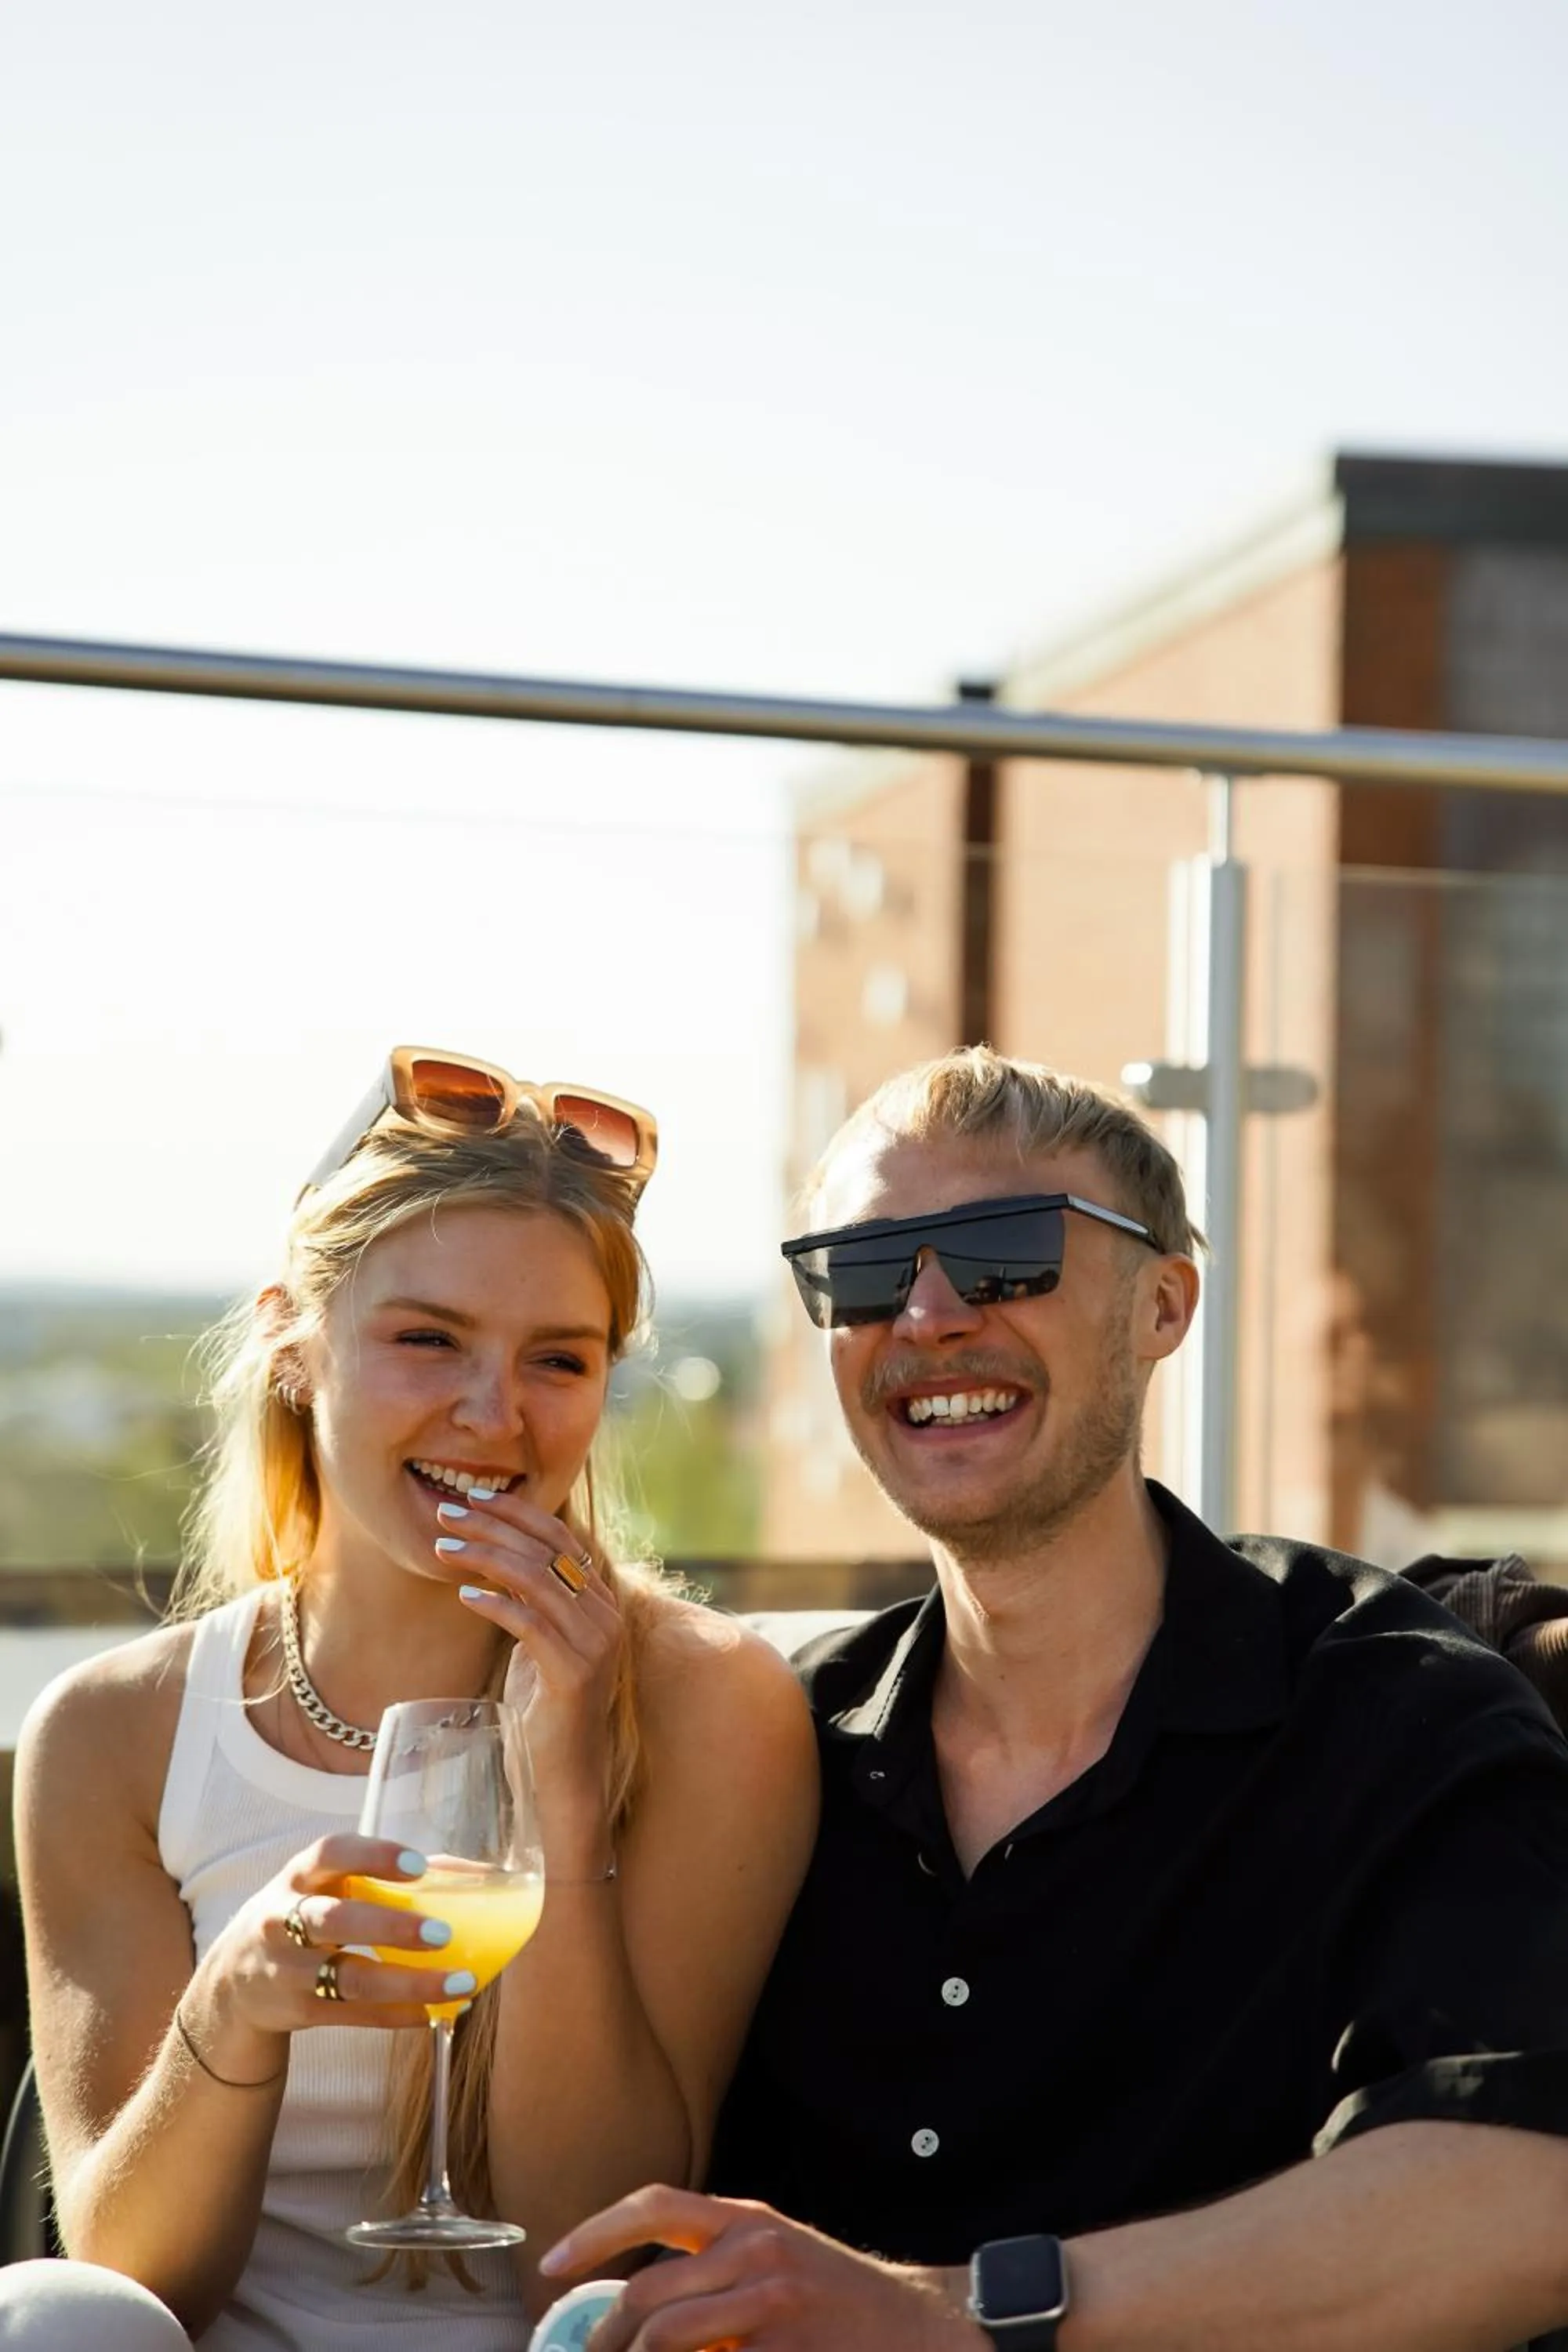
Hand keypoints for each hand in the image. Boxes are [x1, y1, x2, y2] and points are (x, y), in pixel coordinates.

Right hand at [187, 1835, 469, 2060]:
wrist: (235, 1976)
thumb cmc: (305, 1912)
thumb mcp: (325, 1883)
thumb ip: (386, 1874)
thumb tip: (475, 1874)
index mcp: (299, 1875)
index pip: (330, 1854)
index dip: (373, 1856)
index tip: (418, 1865)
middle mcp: (284, 1919)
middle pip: (334, 1920)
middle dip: (390, 1926)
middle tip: (444, 1932)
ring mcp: (288, 1969)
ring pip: (348, 1978)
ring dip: (407, 1983)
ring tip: (461, 1983)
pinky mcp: (298, 2011)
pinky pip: (352, 2015)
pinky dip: (398, 2015)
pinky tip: (437, 2011)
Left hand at [438, 1487, 623, 1809]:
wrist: (563, 1777)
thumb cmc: (543, 1710)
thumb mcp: (537, 1642)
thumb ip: (530, 1601)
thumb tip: (493, 1557)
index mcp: (599, 1602)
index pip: (561, 1537)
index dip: (516, 1512)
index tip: (472, 1498)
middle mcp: (606, 1616)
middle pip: (547, 1550)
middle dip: (493, 1525)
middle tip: (445, 1514)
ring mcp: (597, 1644)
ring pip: (539, 1580)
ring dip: (485, 1557)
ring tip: (443, 1548)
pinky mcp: (577, 1673)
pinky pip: (532, 1625)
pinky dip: (497, 1604)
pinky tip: (465, 1596)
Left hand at [539, 2185, 982, 2351]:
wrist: (918, 2331)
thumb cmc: (837, 2300)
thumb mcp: (776, 2259)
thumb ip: (714, 2266)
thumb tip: (634, 2305)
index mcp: (748, 2219)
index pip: (654, 2206)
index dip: (594, 2233)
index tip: (551, 2265)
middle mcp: (755, 2250)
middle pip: (647, 2292)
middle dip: (602, 2336)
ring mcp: (771, 2304)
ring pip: (665, 2338)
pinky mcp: (782, 2351)